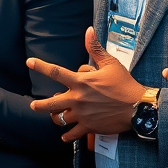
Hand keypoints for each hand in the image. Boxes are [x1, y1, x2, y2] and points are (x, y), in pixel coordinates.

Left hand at [27, 27, 146, 141]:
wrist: (137, 107)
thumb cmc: (124, 84)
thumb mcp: (110, 63)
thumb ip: (95, 48)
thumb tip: (88, 31)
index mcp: (81, 82)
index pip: (56, 72)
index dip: (40, 66)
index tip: (29, 62)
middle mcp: (78, 99)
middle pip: (51, 103)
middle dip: (39, 105)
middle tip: (33, 106)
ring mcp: (82, 115)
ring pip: (60, 119)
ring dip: (55, 118)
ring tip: (54, 117)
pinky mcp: (89, 127)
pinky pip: (73, 134)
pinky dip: (67, 136)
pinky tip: (65, 136)